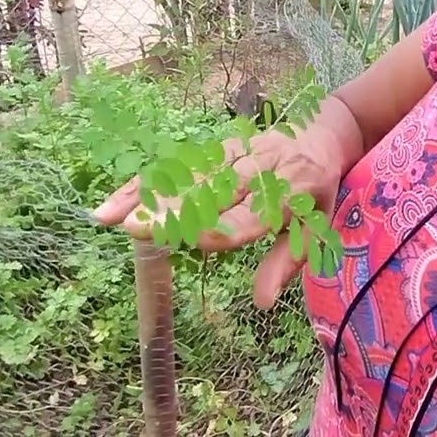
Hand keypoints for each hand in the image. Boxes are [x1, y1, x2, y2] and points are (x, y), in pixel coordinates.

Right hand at [92, 130, 342, 308]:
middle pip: (213, 191)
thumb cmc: (315, 194)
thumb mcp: (315, 229)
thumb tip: (263, 302)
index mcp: (290, 191)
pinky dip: (144, 184)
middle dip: (175, 208)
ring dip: (151, 196)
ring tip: (117, 219)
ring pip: (189, 177)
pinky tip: (114, 205)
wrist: (323, 134)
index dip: (224, 227)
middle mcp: (260, 169)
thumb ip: (286, 262)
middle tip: (138, 227)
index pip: (252, 214)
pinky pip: (178, 166)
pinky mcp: (217, 147)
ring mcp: (236, 154)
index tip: (193, 241)